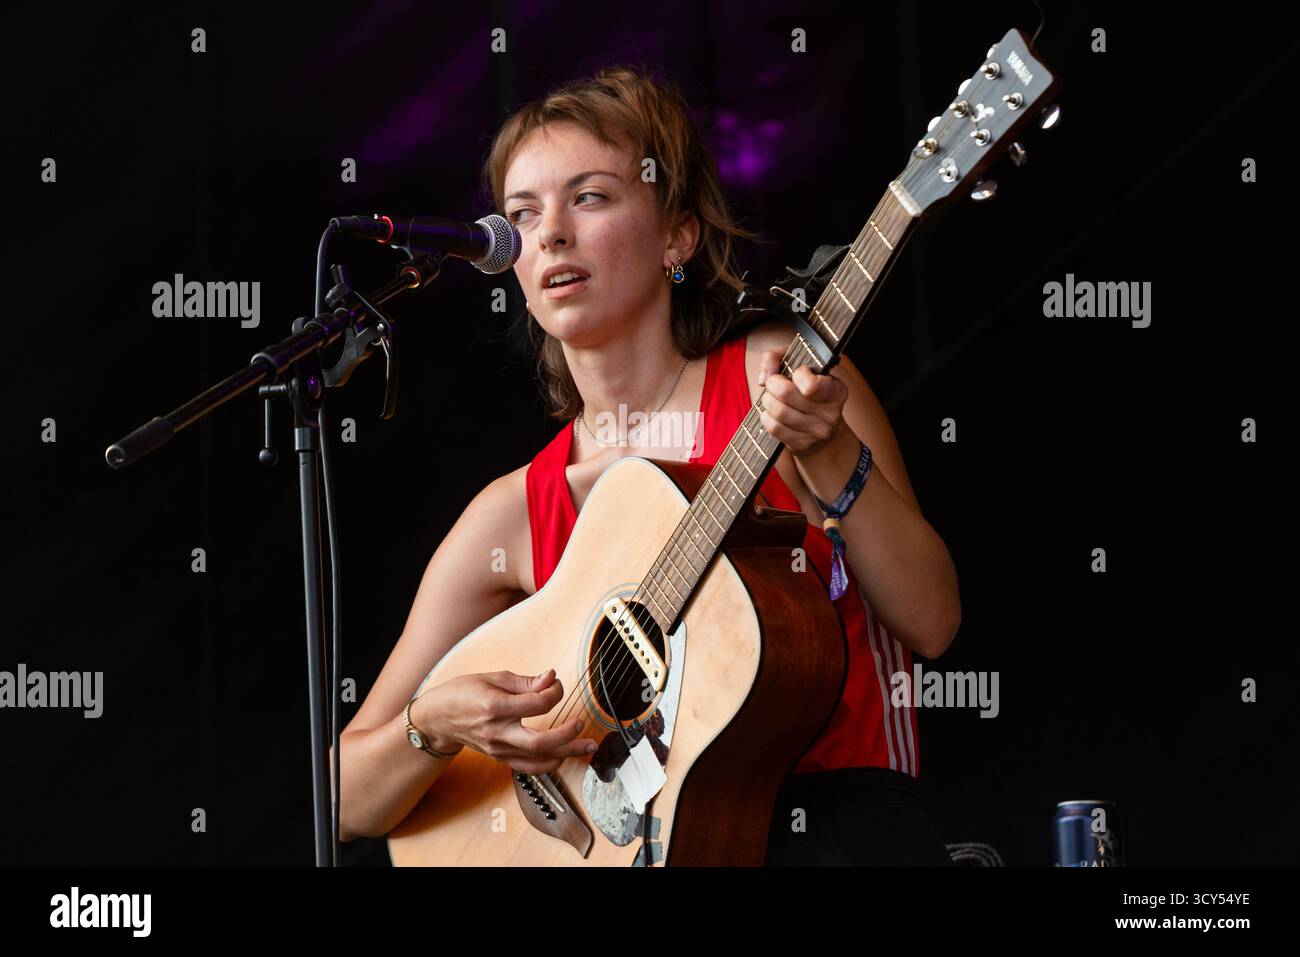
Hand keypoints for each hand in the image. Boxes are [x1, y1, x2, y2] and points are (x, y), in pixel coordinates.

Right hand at [415, 669, 597, 774]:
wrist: (439, 718)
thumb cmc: (463, 693)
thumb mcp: (493, 678)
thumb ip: (525, 682)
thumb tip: (551, 677)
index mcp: (495, 706)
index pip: (537, 704)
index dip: (554, 692)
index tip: (556, 684)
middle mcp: (497, 732)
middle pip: (539, 741)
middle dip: (567, 734)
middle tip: (581, 723)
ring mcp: (498, 749)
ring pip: (537, 759)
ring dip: (566, 754)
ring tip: (586, 746)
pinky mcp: (500, 758)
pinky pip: (528, 767)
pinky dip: (549, 764)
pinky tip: (563, 756)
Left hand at [757, 348, 849, 458]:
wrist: (825, 431)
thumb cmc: (809, 392)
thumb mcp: (802, 367)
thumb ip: (777, 357)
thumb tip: (765, 377)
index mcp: (835, 391)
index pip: (810, 384)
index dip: (797, 374)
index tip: (797, 374)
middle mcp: (830, 413)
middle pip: (786, 394)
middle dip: (772, 384)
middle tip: (773, 383)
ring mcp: (817, 431)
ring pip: (779, 412)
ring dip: (767, 401)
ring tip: (771, 398)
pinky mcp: (803, 444)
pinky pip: (775, 428)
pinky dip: (766, 417)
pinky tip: (770, 413)